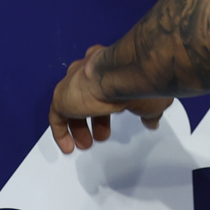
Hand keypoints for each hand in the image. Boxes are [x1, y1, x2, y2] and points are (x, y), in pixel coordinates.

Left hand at [49, 47, 170, 154]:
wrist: (121, 72)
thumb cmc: (138, 82)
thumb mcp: (151, 100)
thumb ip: (149, 111)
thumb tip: (152, 121)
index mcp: (109, 63)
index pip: (103, 82)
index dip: (107, 104)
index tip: (114, 115)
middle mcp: (89, 67)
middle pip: (86, 94)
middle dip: (93, 117)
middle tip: (99, 135)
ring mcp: (73, 81)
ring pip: (71, 105)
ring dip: (79, 126)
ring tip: (86, 144)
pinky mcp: (62, 96)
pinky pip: (57, 116)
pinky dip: (62, 132)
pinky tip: (69, 147)